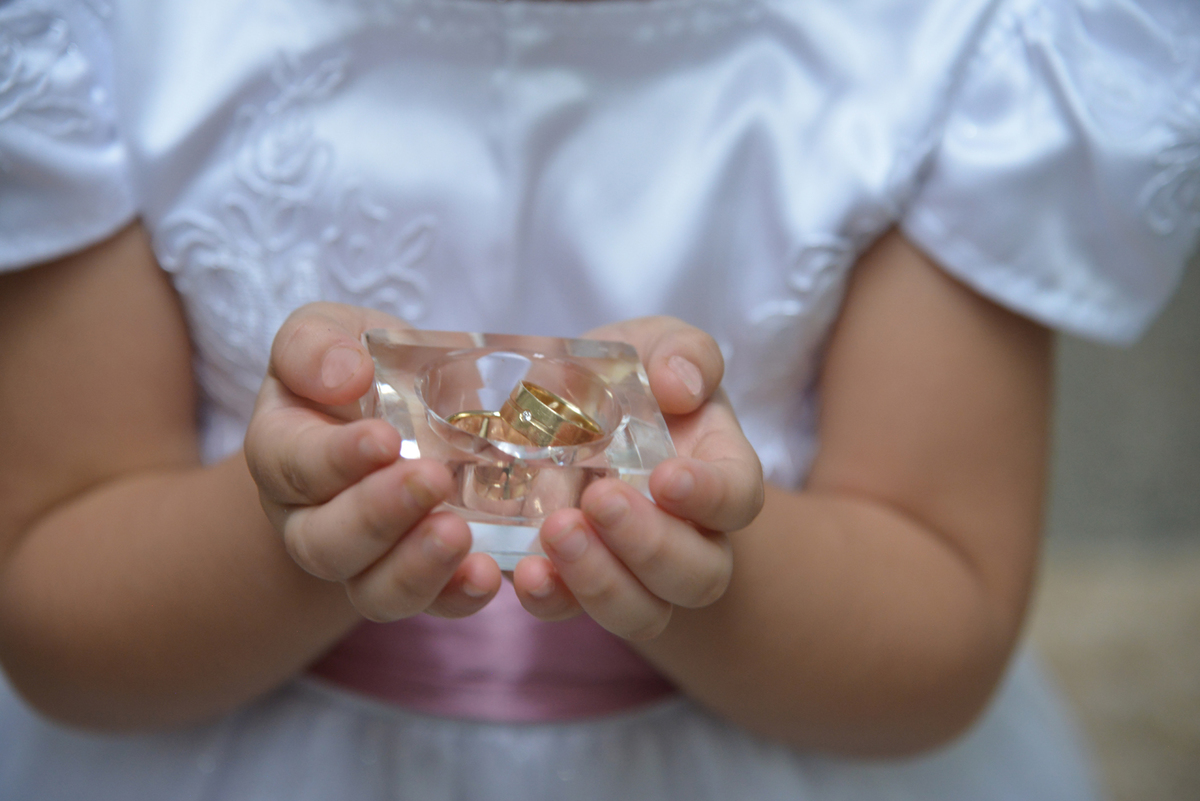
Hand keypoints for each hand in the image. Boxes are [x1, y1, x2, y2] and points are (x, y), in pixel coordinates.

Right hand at [244, 302, 502, 620]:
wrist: (402, 403)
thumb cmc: (357, 364)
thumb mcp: (328, 331)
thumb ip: (315, 344)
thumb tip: (342, 374)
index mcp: (282, 452)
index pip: (294, 465)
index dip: (336, 458)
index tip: (385, 437)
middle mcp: (311, 520)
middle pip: (325, 543)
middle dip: (379, 516)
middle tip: (433, 480)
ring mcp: (364, 559)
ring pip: (371, 591)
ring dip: (415, 569)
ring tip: (458, 536)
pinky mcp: (419, 578)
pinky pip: (430, 605)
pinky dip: (457, 597)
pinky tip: (487, 575)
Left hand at [512, 317, 764, 638]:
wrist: (570, 414)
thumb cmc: (630, 381)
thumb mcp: (657, 345)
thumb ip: (683, 352)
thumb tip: (679, 384)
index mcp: (719, 474)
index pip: (739, 498)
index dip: (711, 496)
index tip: (666, 476)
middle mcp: (689, 539)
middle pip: (698, 575)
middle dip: (650, 546)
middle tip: (599, 499)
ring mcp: (635, 574)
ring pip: (644, 613)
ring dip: (602, 582)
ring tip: (557, 533)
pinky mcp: (578, 587)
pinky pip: (574, 615)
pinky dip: (553, 600)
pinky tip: (527, 572)